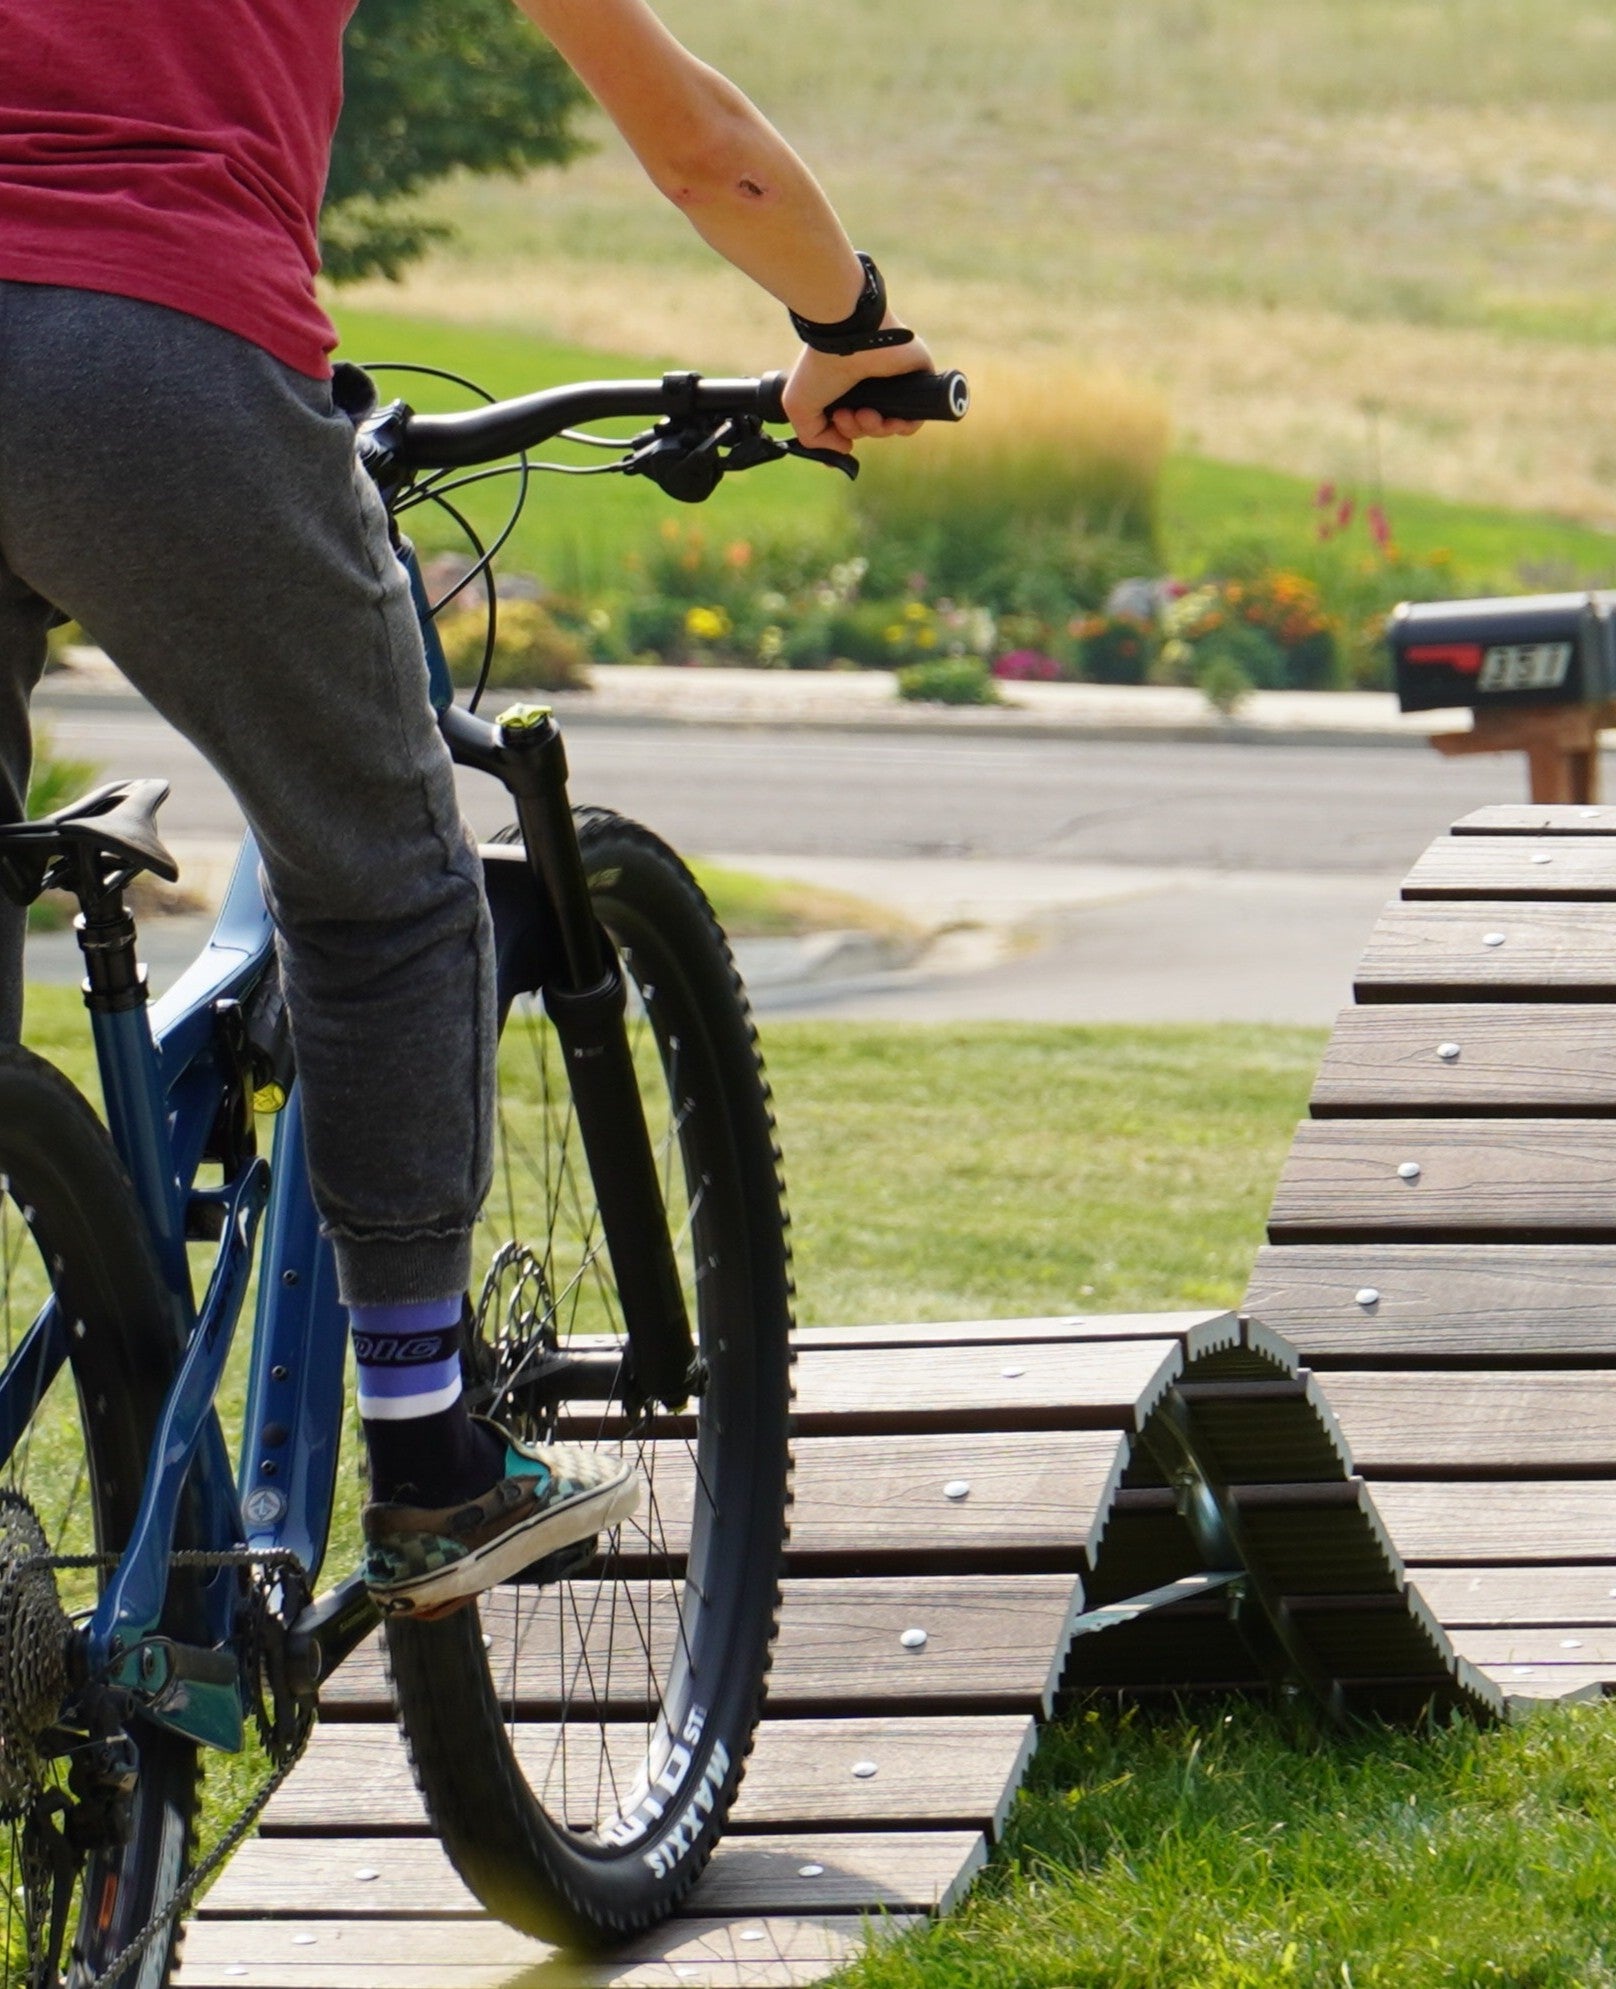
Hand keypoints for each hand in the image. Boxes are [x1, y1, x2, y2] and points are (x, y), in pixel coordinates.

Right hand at [781, 322, 936, 455]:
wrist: (847, 338)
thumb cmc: (819, 367)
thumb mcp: (799, 407)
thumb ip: (815, 437)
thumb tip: (845, 448)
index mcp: (844, 388)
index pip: (849, 423)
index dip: (842, 435)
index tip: (836, 432)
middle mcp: (868, 386)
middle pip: (868, 428)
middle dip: (855, 429)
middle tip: (846, 414)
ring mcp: (893, 382)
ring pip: (890, 425)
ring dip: (876, 430)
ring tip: (865, 414)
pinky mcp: (916, 378)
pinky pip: (915, 416)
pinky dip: (903, 426)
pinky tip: (888, 420)